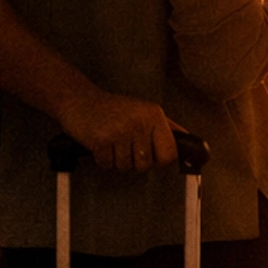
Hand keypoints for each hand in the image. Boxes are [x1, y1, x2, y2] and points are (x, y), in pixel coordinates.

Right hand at [57, 86, 178, 170]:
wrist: (78, 100)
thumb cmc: (112, 108)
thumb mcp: (143, 111)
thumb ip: (167, 128)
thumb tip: (188, 143)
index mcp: (154, 115)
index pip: (169, 153)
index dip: (159, 160)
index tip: (149, 155)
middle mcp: (140, 122)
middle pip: (146, 165)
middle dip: (134, 162)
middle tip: (124, 145)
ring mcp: (120, 131)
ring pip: (126, 167)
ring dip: (116, 161)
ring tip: (111, 143)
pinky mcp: (100, 140)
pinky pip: (107, 165)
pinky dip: (102, 160)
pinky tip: (100, 145)